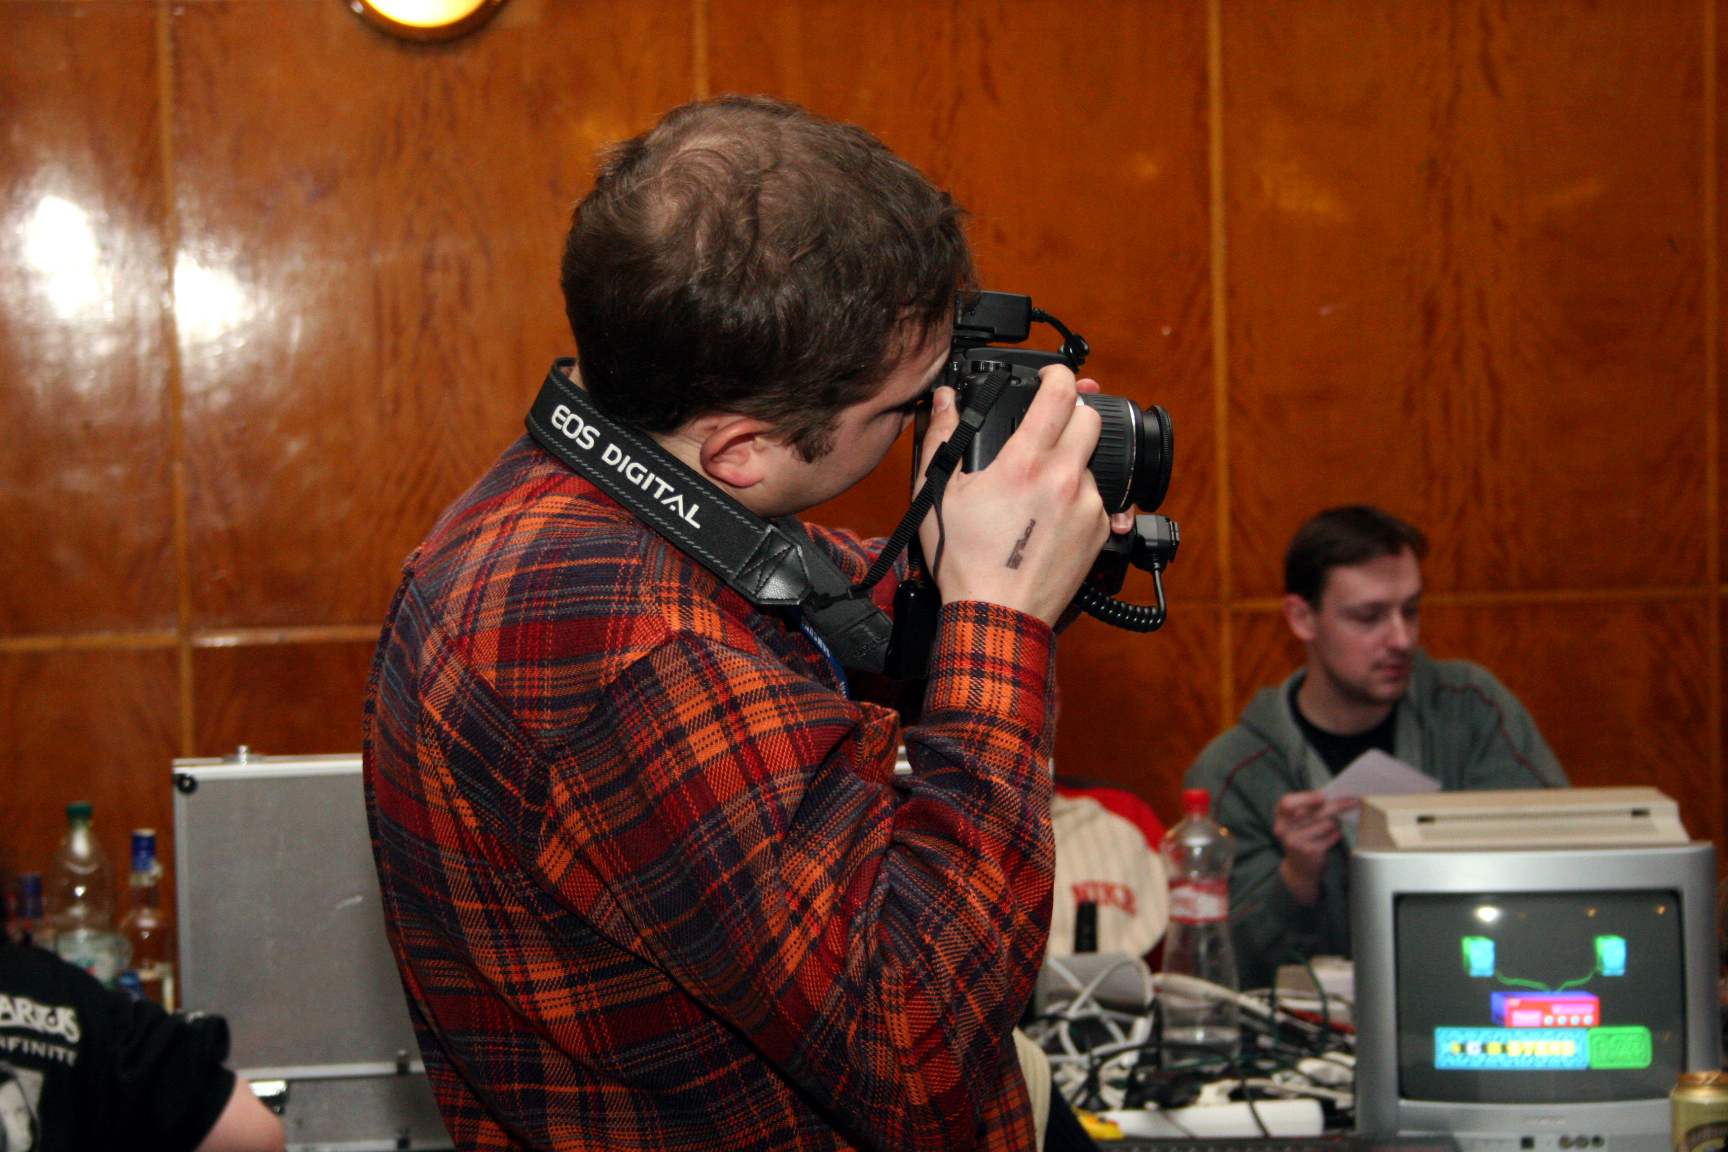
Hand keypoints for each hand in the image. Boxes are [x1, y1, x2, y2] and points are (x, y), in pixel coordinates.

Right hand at [916, 366, 1113, 626]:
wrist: (998, 616)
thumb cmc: (965, 561)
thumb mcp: (939, 495)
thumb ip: (942, 438)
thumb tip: (943, 401)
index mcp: (1025, 462)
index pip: (1059, 393)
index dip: (1057, 373)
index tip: (1051, 375)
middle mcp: (1065, 478)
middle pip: (1090, 418)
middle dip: (1072, 413)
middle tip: (1048, 426)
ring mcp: (1089, 506)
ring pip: (1091, 462)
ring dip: (1071, 463)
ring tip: (1038, 490)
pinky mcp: (1102, 532)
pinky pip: (1098, 499)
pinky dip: (1077, 499)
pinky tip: (1050, 517)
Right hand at [1272, 790, 1356, 905]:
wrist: (1298, 868)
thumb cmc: (1303, 836)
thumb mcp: (1298, 820)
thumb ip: (1309, 807)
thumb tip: (1334, 796)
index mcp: (1280, 816)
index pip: (1288, 803)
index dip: (1305, 798)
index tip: (1323, 796)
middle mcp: (1284, 829)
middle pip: (1314, 812)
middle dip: (1336, 805)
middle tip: (1351, 801)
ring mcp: (1295, 841)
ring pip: (1326, 823)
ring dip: (1334, 824)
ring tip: (1330, 827)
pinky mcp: (1309, 851)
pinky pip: (1331, 836)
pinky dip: (1335, 835)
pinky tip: (1331, 837)